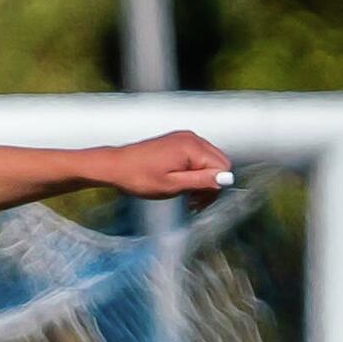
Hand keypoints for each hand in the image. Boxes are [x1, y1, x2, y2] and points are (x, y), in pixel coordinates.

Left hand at [99, 131, 233, 202]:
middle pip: (219, 163)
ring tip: (185, 196)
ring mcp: (184, 138)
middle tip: (192, 203)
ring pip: (209, 161)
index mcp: (192, 147)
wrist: (114, 166)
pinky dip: (193, 172)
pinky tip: (180, 184)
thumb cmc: (138, 177)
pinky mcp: (178, 141)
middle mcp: (192, 138)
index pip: (223, 168)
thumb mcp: (171, 185)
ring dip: (202, 180)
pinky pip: (196, 157)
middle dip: (210, 185)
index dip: (214, 188)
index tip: (196, 203)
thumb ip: (201, 181)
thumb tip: (227, 179)